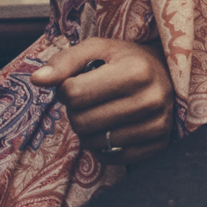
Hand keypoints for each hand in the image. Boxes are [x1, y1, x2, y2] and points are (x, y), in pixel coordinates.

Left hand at [29, 37, 174, 165]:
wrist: (168, 73)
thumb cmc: (126, 59)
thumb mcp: (97, 49)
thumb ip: (65, 61)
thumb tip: (37, 80)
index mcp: (136, 71)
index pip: (74, 94)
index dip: (66, 89)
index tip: (78, 82)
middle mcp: (151, 100)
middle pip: (81, 122)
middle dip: (75, 111)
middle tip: (87, 100)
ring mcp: (158, 126)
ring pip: (94, 143)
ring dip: (88, 130)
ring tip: (102, 112)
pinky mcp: (159, 145)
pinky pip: (111, 157)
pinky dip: (104, 146)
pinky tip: (114, 127)